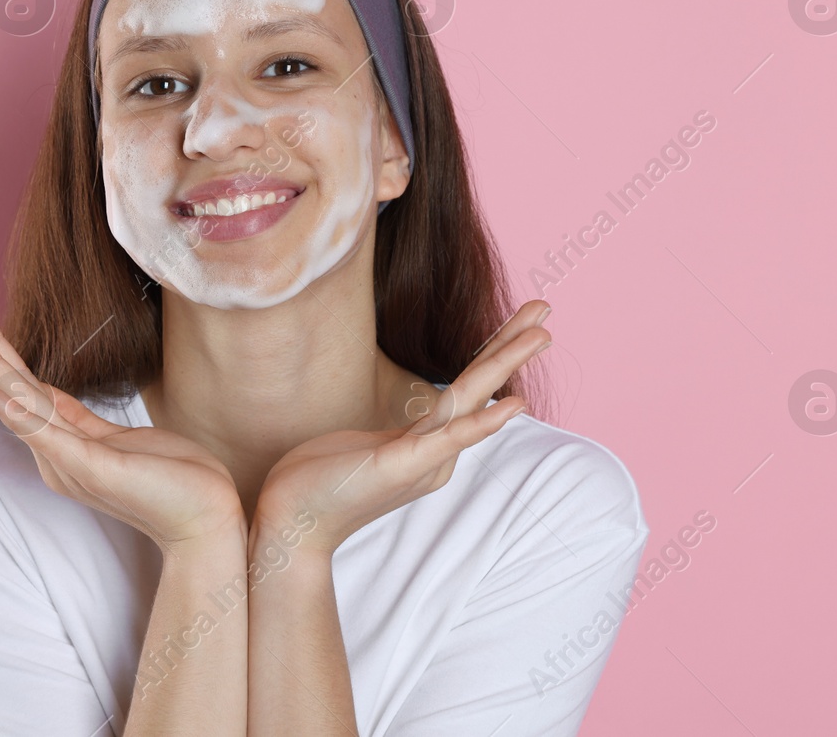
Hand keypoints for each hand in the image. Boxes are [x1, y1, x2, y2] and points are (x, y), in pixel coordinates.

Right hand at [0, 293, 245, 552]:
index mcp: (62, 445)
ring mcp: (74, 465)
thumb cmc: (170, 479)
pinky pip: (53, 439)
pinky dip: (22, 416)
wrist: (206, 520)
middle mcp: (57, 456)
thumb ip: (76, 422)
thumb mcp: (118, 440)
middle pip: (12, 390)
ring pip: (23, 404)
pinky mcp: (97, 471)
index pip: (23, 388)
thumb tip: (45, 397)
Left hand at [251, 300, 552, 555]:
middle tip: (544, 311)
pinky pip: (447, 439)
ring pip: (470, 402)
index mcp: (428, 445)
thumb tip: (407, 417)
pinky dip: (481, 423)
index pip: (467, 389)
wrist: (292, 525)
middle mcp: (435, 454)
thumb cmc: (319, 483)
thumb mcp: (364, 446)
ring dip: (505, 364)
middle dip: (512, 345)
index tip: (520, 323)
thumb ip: (394, 435)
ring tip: (540, 335)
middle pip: (479, 388)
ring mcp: (421, 462)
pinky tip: (512, 406)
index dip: (492, 352)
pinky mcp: (400, 467)